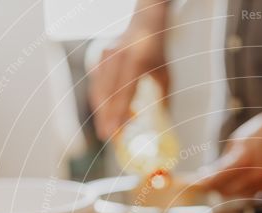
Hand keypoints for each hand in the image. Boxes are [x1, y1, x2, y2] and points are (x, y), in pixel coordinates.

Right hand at [88, 26, 168, 140]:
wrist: (143, 26)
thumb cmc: (156, 56)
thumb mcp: (165, 77)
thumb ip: (161, 101)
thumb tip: (161, 129)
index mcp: (136, 60)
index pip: (124, 91)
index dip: (117, 113)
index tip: (114, 132)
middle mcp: (117, 57)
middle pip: (107, 94)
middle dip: (106, 118)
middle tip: (109, 137)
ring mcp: (104, 57)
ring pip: (98, 91)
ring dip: (103, 112)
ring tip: (111, 129)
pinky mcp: (98, 60)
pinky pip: (97, 86)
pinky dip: (102, 102)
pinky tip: (112, 114)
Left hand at [195, 109, 261, 196]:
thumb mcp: (240, 137)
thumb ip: (225, 158)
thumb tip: (211, 173)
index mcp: (243, 159)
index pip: (215, 181)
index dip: (201, 184)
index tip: (192, 185)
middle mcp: (256, 175)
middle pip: (225, 192)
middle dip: (215, 186)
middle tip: (209, 178)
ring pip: (240, 194)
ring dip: (232, 186)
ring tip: (234, 170)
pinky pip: (255, 191)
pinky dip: (249, 184)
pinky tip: (254, 169)